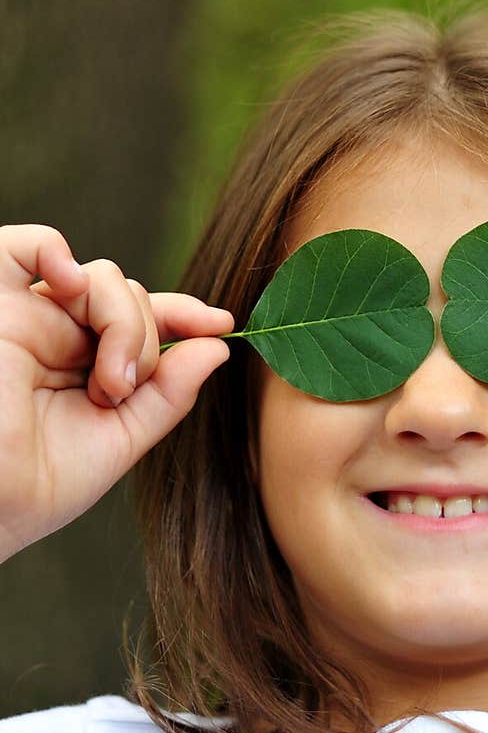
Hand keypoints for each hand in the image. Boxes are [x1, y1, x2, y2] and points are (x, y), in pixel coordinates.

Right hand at [0, 223, 233, 562]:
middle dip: (146, 341)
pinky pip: (16, 244)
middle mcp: (58, 335)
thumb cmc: (35, 487)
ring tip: (108, 382)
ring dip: (122, 321)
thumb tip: (219, 347)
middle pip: (130, 296)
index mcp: (87, 365)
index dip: (186, 315)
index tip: (222, 324)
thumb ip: (168, 395)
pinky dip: (50, 246)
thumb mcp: (119, 441)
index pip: (145, 320)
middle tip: (121, 392)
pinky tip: (72, 282)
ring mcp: (25, 316)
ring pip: (98, 276)